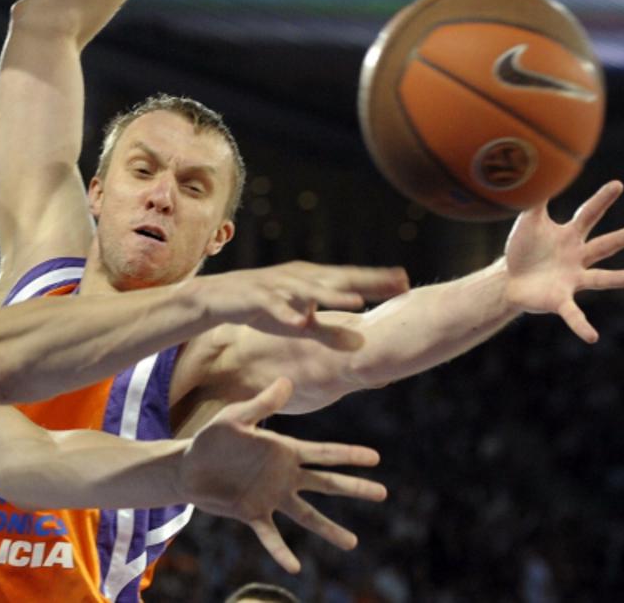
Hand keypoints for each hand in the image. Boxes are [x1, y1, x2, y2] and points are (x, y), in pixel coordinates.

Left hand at [182, 377, 385, 570]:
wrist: (188, 466)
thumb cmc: (214, 438)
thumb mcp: (236, 417)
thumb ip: (261, 404)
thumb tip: (287, 381)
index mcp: (284, 451)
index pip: (323, 453)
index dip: (349, 454)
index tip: (375, 458)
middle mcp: (284, 476)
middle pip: (326, 484)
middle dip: (354, 487)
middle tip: (382, 493)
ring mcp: (271, 498)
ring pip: (307, 516)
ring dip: (329, 529)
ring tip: (352, 543)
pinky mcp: (252, 514)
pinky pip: (271, 536)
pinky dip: (281, 551)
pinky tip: (294, 567)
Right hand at [191, 261, 407, 346]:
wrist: (217, 297)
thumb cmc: (263, 308)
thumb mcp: (300, 323)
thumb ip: (329, 331)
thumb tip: (360, 344)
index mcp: (311, 280)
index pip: (350, 279)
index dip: (377, 281)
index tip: (406, 283)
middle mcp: (298, 278)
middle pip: (337, 280)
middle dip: (366, 282)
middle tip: (396, 283)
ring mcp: (278, 286)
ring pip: (308, 291)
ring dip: (331, 296)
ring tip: (356, 303)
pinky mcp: (256, 297)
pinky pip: (273, 305)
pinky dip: (286, 312)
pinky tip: (300, 320)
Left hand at [503, 180, 623, 343]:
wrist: (509, 279)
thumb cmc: (522, 249)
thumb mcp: (527, 222)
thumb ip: (533, 200)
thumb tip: (534, 171)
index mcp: (570, 237)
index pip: (588, 214)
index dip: (602, 200)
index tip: (618, 184)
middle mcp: (578, 257)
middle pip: (601, 246)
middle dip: (618, 240)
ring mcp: (573, 279)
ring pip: (599, 279)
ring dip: (616, 279)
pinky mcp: (561, 300)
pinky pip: (574, 314)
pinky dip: (582, 325)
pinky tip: (593, 337)